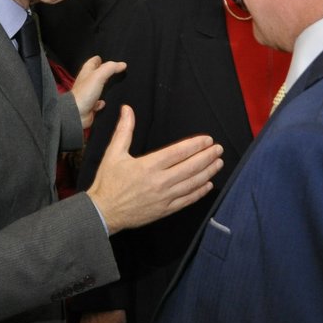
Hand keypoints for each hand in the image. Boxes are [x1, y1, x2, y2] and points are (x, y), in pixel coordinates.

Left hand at [71, 54, 126, 129]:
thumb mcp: (99, 76)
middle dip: (102, 71)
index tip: (104, 58)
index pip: (92, 62)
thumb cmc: (84, 93)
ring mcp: (88, 95)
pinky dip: (101, 102)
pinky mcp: (90, 106)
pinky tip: (105, 102)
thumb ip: (110, 68)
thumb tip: (122, 64)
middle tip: (111, 69)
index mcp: (86, 73)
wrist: (77, 113)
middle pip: (94, 74)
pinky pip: (97, 102)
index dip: (98, 59)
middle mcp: (86, 83)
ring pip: (96, 87)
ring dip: (102, 85)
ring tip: (111, 83)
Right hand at [86, 106, 222, 234]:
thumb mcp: (113, 153)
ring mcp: (164, 197)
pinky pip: (187, 200)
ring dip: (208, 172)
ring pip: (192, 183)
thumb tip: (127, 109)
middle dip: (207, 157)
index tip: (207, 140)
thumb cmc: (108, 182)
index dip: (196, 145)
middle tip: (219, 149)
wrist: (103, 212)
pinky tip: (208, 184)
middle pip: (190, 167)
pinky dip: (199, 192)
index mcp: (148, 165)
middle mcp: (159, 181)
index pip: (178, 152)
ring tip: (218, 163)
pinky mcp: (165, 210)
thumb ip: (124, 130)